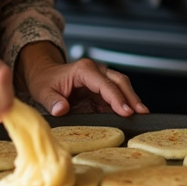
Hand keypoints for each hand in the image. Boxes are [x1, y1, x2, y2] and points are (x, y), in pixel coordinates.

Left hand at [17, 43, 148, 117]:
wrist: (43, 74)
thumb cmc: (44, 81)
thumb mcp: (43, 92)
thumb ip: (52, 101)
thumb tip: (62, 110)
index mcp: (83, 70)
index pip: (105, 84)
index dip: (117, 98)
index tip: (126, 112)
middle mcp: (95, 71)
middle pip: (119, 82)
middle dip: (132, 97)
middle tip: (142, 113)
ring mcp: (100, 79)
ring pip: (121, 87)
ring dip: (131, 100)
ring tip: (143, 115)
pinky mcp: (100, 89)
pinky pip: (115, 96)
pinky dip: (123, 105)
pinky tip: (130, 115)